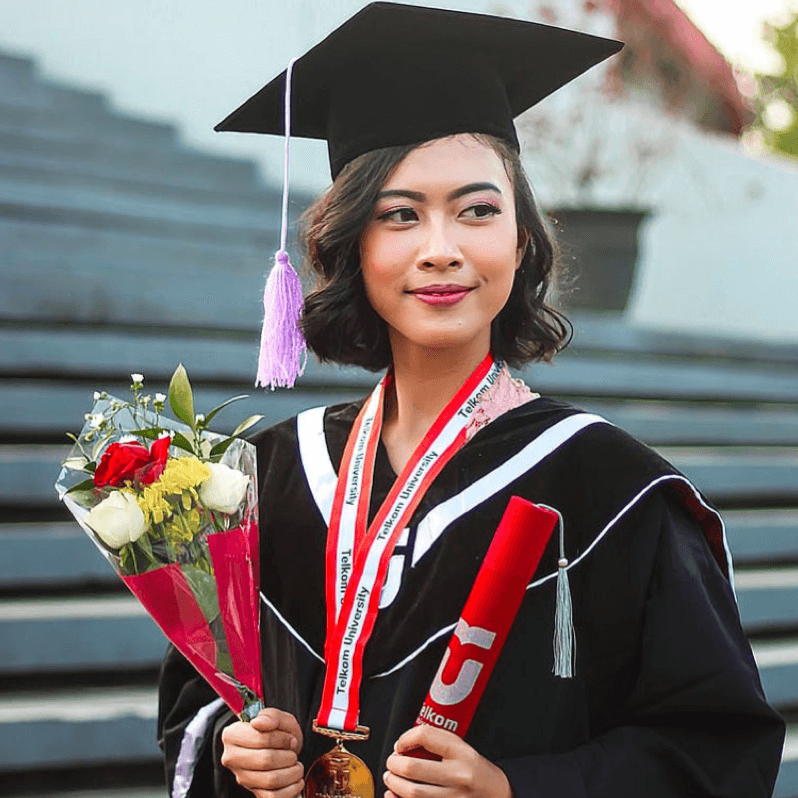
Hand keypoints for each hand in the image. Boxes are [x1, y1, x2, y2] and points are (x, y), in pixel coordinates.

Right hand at [221, 707, 304, 797]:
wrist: (279, 746)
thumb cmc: (276, 731)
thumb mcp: (276, 716)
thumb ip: (270, 716)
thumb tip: (260, 722)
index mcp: (232, 735)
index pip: (259, 739)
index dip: (281, 738)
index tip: (290, 738)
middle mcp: (232, 758)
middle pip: (265, 761)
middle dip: (287, 755)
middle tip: (294, 751)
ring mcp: (242, 777)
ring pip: (270, 780)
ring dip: (291, 772)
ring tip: (296, 765)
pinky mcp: (253, 792)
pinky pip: (273, 797)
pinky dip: (291, 789)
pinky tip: (296, 779)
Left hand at [384, 725, 511, 797]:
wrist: (499, 795)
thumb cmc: (476, 770)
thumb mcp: (462, 748)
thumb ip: (437, 742)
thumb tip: (403, 746)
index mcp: (462, 753)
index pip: (426, 736)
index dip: (405, 738)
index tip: (399, 744)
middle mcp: (459, 776)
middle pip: (413, 768)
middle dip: (394, 764)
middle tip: (391, 763)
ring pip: (412, 793)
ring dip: (394, 784)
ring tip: (391, 778)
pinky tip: (393, 796)